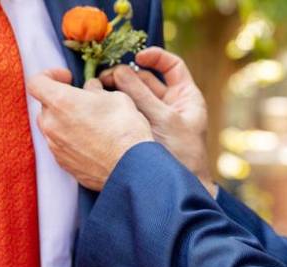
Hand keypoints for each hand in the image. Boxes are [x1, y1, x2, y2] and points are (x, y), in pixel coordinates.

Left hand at [27, 68, 153, 190]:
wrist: (131, 167)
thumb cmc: (125, 129)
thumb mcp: (116, 96)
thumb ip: (96, 90)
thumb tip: (91, 89)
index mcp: (61, 102)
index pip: (36, 82)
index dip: (49, 76)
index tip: (68, 78)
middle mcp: (52, 125)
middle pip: (45, 107)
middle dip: (61, 101)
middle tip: (84, 103)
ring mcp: (55, 147)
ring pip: (52, 128)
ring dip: (65, 122)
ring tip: (90, 124)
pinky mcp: (64, 164)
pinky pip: (61, 146)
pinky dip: (71, 141)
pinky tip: (92, 143)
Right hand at [101, 48, 214, 194]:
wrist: (177, 189)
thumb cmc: (182, 155)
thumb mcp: (163, 120)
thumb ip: (141, 95)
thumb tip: (118, 72)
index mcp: (186, 97)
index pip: (172, 66)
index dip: (155, 57)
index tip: (137, 57)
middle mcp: (171, 105)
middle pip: (147, 79)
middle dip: (127, 75)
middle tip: (106, 77)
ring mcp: (155, 119)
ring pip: (134, 96)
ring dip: (118, 90)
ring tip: (100, 89)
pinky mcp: (140, 132)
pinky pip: (127, 113)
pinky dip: (116, 106)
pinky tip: (102, 104)